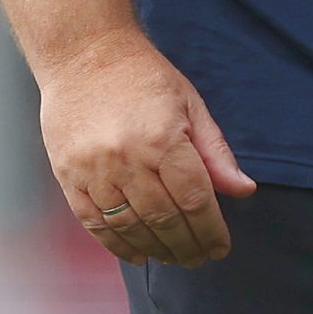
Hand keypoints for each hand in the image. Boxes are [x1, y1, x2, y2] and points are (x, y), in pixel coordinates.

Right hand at [39, 27, 256, 267]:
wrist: (85, 55)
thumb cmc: (143, 77)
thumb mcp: (190, 104)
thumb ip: (215, 152)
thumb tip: (243, 190)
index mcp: (164, 139)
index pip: (195, 200)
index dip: (211, 230)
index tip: (220, 247)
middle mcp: (128, 159)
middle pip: (164, 220)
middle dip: (187, 247)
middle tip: (200, 259)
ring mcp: (94, 170)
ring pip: (130, 227)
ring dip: (156, 250)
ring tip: (173, 258)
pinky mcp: (69, 176)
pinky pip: (94, 224)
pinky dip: (116, 245)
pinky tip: (137, 254)